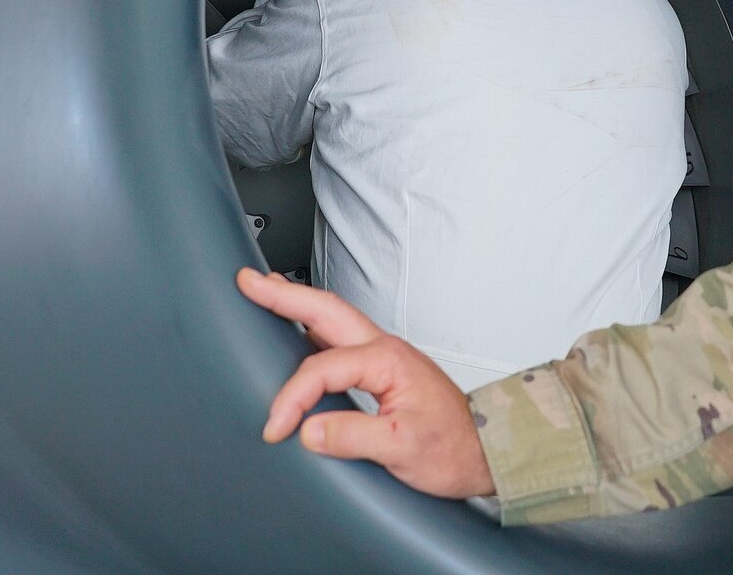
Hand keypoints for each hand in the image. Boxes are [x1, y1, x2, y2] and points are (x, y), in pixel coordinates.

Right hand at [236, 269, 494, 499]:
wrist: (484, 452)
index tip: (276, 428)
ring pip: (333, 320)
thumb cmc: (452, 448)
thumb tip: (308, 430)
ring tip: (264, 293)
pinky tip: (296, 331)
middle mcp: (385, 349)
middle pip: (326, 311)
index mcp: (388, 361)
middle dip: (284, 294)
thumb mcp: (403, 448)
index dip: (292, 398)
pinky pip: (339, 340)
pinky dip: (312, 328)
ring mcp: (384, 356)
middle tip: (248, 282)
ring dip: (298, 305)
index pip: (324, 369)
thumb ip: (354, 436)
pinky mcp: (382, 369)